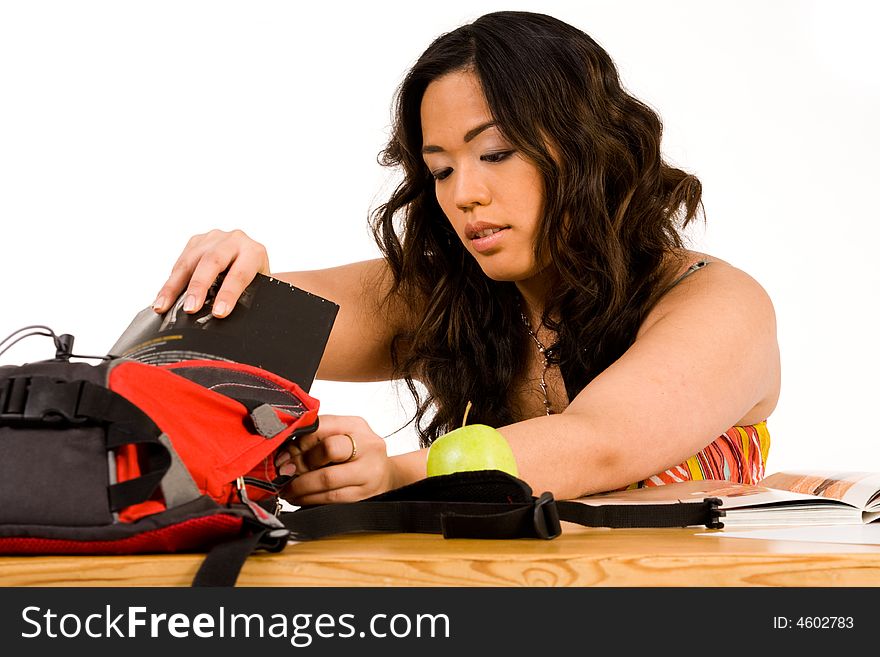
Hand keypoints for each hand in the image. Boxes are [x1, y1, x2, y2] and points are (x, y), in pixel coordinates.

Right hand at [152, 228, 269, 317]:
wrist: (249, 259)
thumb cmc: (256, 280)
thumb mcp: (262, 289)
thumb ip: (258, 299)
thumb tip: (250, 321)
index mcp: (254, 252)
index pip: (239, 273)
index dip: (228, 293)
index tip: (219, 313)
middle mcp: (234, 240)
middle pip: (212, 261)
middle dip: (199, 286)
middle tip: (190, 309)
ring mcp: (213, 239)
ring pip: (190, 261)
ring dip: (174, 286)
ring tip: (163, 307)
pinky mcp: (196, 242)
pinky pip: (179, 263)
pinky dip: (169, 283)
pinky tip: (162, 299)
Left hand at [275, 415, 397, 504]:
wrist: (385, 474)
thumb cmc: (359, 453)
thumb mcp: (341, 435)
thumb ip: (315, 439)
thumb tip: (285, 454)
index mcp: (356, 426)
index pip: (322, 426)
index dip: (298, 442)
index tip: (284, 454)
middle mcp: (367, 446)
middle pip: (328, 449)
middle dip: (299, 463)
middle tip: (284, 472)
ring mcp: (368, 472)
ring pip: (327, 479)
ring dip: (300, 486)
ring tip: (287, 488)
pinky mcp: (364, 495)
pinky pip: (331, 499)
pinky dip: (310, 499)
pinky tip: (300, 497)